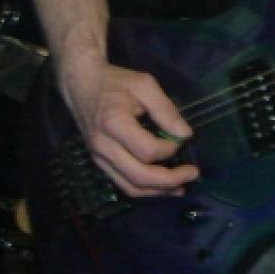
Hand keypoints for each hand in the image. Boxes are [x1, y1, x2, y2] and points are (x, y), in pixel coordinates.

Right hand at [58, 52, 199, 197]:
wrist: (81, 84)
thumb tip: (185, 135)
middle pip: (139, 176)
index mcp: (114, 124)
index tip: (182, 138)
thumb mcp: (144, 84)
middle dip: (169, 181)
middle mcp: (103, 147)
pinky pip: (122, 183)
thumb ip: (165, 109)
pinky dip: (144, 189)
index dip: (169, 149)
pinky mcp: (99, 163)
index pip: (147, 150)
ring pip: (130, 187)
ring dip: (158, 192)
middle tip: (193, 174)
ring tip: (180, 188)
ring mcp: (98, 158)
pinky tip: (160, 187)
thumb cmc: (115, 82)